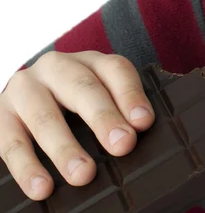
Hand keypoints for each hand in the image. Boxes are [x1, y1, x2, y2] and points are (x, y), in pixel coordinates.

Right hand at [0, 51, 154, 199]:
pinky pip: (10, 141)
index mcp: (90, 62)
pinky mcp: (0, 114)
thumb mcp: (101, 97)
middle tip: (122, 145)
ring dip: (65, 148)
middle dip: (104, 118)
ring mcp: (25, 88)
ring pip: (45, 115)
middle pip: (82, 88)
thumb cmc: (76, 103)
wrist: (26, 98)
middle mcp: (57, 67)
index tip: (143, 122)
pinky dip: (27, 167)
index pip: (115, 70)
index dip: (130, 95)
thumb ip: (122, 111)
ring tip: (83, 174)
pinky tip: (42, 187)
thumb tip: (140, 135)